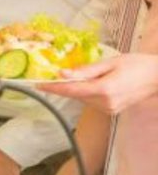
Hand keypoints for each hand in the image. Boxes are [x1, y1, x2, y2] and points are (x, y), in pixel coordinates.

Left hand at [40, 53, 157, 113]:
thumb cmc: (136, 65)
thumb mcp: (109, 63)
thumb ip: (85, 70)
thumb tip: (63, 73)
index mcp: (104, 90)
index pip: (71, 90)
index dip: (53, 87)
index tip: (38, 85)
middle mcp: (105, 103)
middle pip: (76, 95)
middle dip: (66, 85)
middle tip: (58, 73)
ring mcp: (109, 109)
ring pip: (82, 98)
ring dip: (78, 88)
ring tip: (91, 75)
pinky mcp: (111, 111)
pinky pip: (91, 101)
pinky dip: (87, 92)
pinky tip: (96, 83)